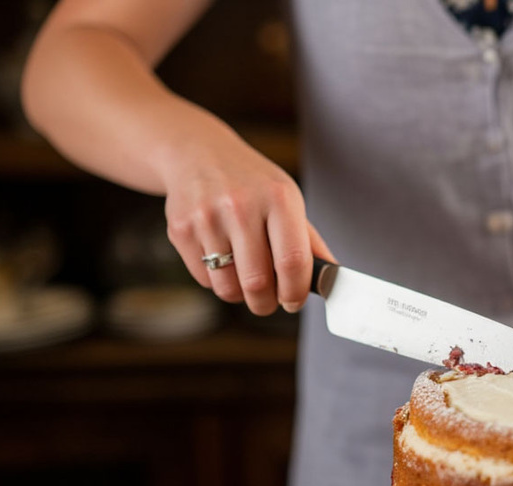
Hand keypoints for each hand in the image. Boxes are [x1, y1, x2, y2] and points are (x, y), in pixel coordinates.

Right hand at [161, 128, 333, 314]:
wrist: (197, 154)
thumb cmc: (250, 182)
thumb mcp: (287, 198)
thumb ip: (309, 241)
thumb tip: (332, 279)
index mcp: (278, 198)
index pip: (292, 262)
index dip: (295, 292)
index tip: (294, 301)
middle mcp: (240, 206)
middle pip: (257, 283)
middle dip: (266, 303)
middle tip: (268, 301)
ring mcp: (207, 218)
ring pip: (228, 288)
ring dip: (241, 295)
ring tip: (245, 277)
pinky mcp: (180, 230)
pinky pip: (204, 280)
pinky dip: (217, 281)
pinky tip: (222, 259)